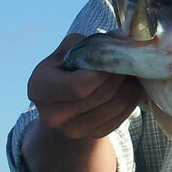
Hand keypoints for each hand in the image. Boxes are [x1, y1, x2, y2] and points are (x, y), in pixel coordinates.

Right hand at [28, 34, 142, 139]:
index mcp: (39, 89)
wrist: (64, 101)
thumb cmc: (66, 69)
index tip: (113, 57)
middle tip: (128, 61)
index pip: (79, 86)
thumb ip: (89, 43)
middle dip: (119, 75)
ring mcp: (72, 130)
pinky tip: (131, 86)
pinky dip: (130, 100)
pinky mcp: (91, 135)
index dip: (102, 72)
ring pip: (114, 106)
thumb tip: (122, 35)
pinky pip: (120, 118)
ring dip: (128, 86)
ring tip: (131, 71)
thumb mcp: (67, 51)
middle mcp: (52, 115)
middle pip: (100, 96)